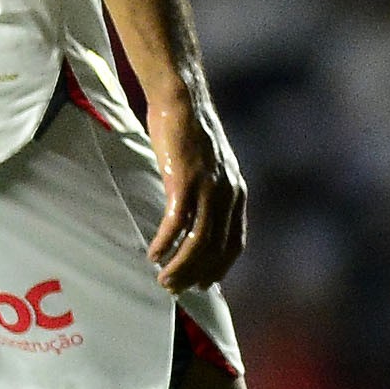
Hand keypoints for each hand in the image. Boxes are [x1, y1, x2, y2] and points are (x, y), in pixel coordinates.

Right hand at [144, 94, 250, 292]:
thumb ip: (207, 191)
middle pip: (215, 248)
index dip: (219, 268)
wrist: (182, 100)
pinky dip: (165, 242)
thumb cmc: (188, 132)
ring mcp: (207, 187)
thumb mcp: (207, 167)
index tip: (201, 284)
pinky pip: (175, 222)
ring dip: (179, 265)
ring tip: (162, 279)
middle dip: (195, 273)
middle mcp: (228, 194)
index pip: (234, 243)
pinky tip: (152, 253)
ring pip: (197, 241)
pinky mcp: (184, 180)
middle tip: (174, 288)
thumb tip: (193, 215)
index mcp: (237, 193)